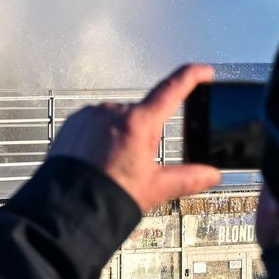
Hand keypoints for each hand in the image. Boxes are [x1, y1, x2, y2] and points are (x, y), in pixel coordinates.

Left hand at [49, 64, 223, 209]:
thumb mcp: (154, 188)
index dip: (191, 76)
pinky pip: (95, 123)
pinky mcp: (74, 122)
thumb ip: (187, 178)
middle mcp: (113, 112)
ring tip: (111, 166)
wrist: (68, 207)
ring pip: (117, 120)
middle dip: (144, 134)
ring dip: (120, 135)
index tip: (202, 71)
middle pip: (142, 114)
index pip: (172, 89)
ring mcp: (91, 115)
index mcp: (138, 123)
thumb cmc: (106, 197)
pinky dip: (99, 138)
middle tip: (135, 164)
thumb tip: (211, 175)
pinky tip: (95, 160)